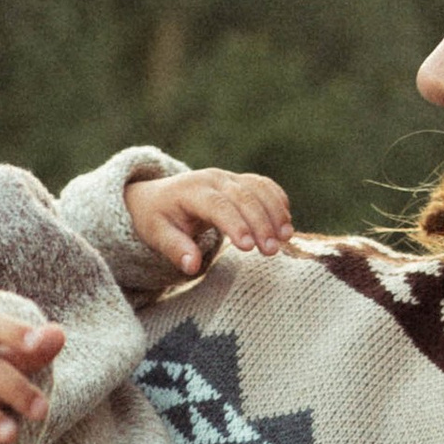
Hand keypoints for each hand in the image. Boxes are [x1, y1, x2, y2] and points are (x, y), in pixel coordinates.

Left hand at [126, 165, 293, 274]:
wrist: (158, 196)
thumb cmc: (158, 219)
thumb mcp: (157, 235)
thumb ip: (175, 249)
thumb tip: (192, 266)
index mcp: (191, 190)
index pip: (218, 206)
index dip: (235, 225)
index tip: (249, 248)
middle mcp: (213, 179)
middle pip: (243, 197)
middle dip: (261, 223)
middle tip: (272, 251)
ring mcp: (230, 177)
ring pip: (259, 189)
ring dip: (275, 212)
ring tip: (286, 239)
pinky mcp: (241, 181)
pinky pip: (265, 186)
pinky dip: (278, 202)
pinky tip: (286, 223)